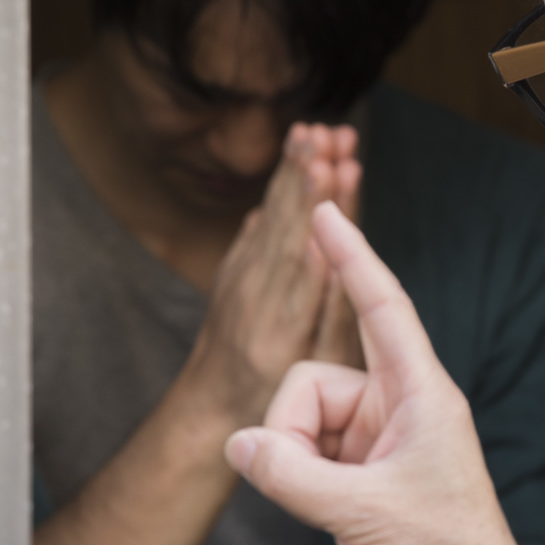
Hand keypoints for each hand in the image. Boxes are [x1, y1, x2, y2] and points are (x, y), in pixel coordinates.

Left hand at [182, 125, 359, 426]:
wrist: (209, 411)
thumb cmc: (276, 402)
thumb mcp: (313, 375)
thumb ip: (327, 319)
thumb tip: (332, 256)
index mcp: (281, 326)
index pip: (305, 254)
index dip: (322, 210)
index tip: (336, 167)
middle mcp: (256, 296)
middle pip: (285, 226)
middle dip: (307, 176)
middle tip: (327, 133)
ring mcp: (240, 282)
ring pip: (270, 219)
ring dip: (290, 175)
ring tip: (311, 134)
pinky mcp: (234, 274)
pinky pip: (256, 227)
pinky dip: (274, 196)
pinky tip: (288, 167)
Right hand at [225, 202, 529, 544]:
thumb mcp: (359, 514)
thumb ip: (290, 475)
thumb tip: (237, 444)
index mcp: (420, 391)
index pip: (380, 305)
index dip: (351, 255)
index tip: (324, 208)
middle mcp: (401, 402)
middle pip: (311, 380)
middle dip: (291, 429)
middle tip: (313, 487)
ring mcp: (382, 435)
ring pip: (302, 419)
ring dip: (296, 461)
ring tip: (334, 510)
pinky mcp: (367, 466)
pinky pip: (308, 450)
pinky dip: (302, 477)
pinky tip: (333, 517)